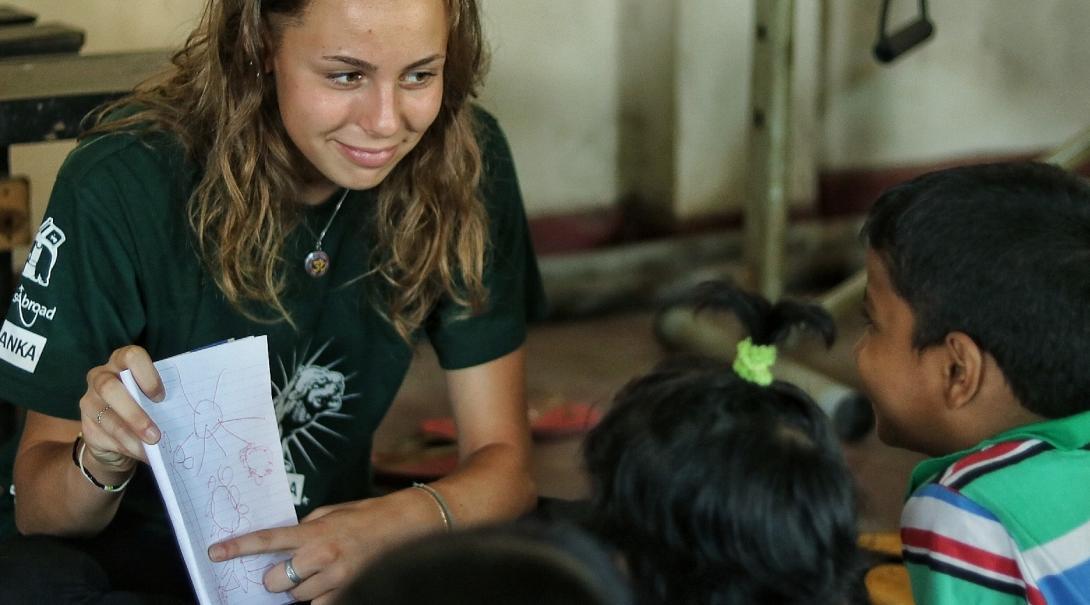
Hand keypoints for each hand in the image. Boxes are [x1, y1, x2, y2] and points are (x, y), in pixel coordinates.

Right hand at [78, 345, 163, 474]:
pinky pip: (106, 438)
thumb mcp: (152, 397)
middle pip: (110, 388)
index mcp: (121, 362)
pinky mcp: (86, 427)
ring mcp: (90, 402)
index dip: (146, 374)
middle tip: (156, 434)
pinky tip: (142, 453)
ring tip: (152, 448)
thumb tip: (184, 414)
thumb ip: (160, 398)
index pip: (131, 356)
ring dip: (132, 436)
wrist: (118, 435)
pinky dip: (128, 447)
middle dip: (134, 413)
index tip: (161, 397)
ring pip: (107, 418)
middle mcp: (100, 377)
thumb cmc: (144, 405)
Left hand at [209, 489, 438, 604]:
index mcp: (316, 532)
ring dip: (301, 589)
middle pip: (276, 582)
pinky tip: (332, 584)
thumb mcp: (334, 512)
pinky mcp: (350, 595)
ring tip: (321, 573)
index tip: (215, 553)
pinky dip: (321, 599)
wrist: (410, 526)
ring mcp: (338, 580)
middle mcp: (324, 557)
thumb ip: (306, 528)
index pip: (268, 540)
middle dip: (278, 578)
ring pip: (297, 598)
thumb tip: (284, 543)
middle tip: (291, 569)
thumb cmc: (370, 516)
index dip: (238, 548)